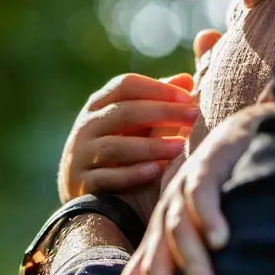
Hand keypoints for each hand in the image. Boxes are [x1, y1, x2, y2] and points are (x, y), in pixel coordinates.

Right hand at [58, 72, 198, 202]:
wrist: (84, 195)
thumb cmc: (118, 148)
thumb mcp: (134, 124)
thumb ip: (157, 102)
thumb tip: (186, 79)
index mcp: (99, 104)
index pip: (126, 85)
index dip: (158, 88)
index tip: (188, 97)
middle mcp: (87, 126)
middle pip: (124, 112)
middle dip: (162, 113)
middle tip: (193, 117)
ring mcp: (81, 155)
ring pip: (115, 146)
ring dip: (150, 146)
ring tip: (179, 147)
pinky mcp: (82, 183)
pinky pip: (108, 177)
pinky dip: (132, 173)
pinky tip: (156, 171)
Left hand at [118, 102, 274, 274]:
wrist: (242, 130)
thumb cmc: (225, 183)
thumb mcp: (202, 224)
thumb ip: (187, 256)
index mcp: (164, 227)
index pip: (145, 269)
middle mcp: (168, 210)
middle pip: (157, 259)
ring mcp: (183, 187)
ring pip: (180, 231)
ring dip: (193, 263)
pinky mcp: (206, 164)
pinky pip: (202, 194)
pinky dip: (208, 216)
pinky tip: (220, 239)